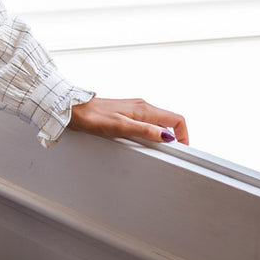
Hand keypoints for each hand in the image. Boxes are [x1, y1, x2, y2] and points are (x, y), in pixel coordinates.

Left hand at [67, 95, 188, 146]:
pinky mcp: (127, 113)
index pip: (176, 119)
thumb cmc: (94, 117)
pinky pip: (146, 123)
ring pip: (158, 123)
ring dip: (161, 136)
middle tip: (169, 153)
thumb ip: (145, 131)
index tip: (181, 149)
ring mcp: (135, 109)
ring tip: (155, 150)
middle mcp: (143, 107)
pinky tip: (141, 142)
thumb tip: (166, 136)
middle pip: (169, 121)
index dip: (184, 135)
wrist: (76, 109)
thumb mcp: (122, 127)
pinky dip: (150, 133)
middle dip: (174, 137)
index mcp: (145, 109)